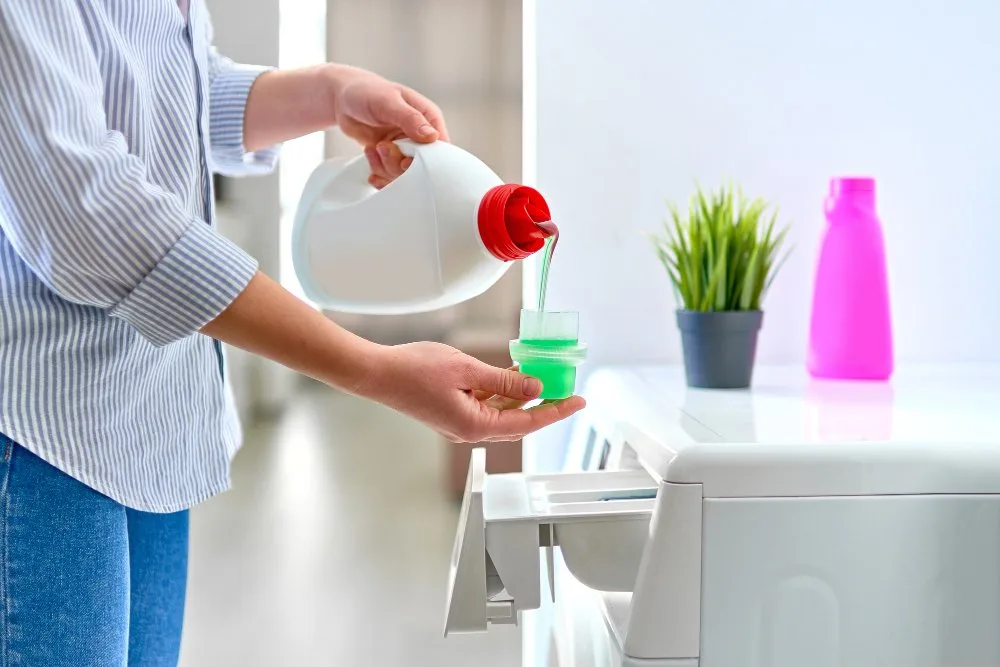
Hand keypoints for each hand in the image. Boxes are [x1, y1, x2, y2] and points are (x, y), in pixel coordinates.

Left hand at [325, 64, 449, 188]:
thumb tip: (432, 136)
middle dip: (398, 163)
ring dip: (386, 166)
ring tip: (373, 148)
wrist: (343, 98)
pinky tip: (369, 156)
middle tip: (382, 147)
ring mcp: (406, 148)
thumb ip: (410, 119)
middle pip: (421, 166)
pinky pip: (390, 175)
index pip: (440, 148)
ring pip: (404, 174)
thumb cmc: (367, 91)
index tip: (405, 161)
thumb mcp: (389, 102)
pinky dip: (378, 171)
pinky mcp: (391, 157)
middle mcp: (420, 136)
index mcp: (429, 119)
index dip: (426, 161)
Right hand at [355, 342, 585, 442]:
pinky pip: (485, 405)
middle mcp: (468, 430)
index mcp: (474, 426)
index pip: (526, 424)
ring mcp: (459, 422)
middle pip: (517, 422)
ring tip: (543, 377)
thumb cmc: (414, 370)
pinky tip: (513, 375)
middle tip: (567, 390)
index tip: (577, 402)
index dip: (555, 412)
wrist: (377, 373)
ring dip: (522, 398)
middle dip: (543, 406)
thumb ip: (503, 381)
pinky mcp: (451, 412)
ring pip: (501, 413)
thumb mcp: (467, 370)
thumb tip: (535, 389)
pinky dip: (502, 393)